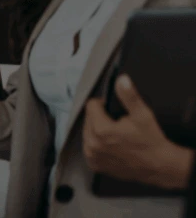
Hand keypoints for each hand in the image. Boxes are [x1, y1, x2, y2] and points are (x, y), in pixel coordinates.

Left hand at [83, 74, 193, 189]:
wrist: (158, 166)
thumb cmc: (150, 140)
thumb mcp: (142, 115)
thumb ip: (129, 96)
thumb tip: (121, 80)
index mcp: (101, 130)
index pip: (91, 106)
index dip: (102, 104)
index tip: (113, 109)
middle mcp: (92, 144)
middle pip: (88, 120)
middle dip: (99, 117)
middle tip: (117, 123)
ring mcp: (92, 156)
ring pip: (87, 133)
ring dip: (97, 130)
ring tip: (114, 133)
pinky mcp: (94, 165)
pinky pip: (89, 148)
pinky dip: (97, 144)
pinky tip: (110, 144)